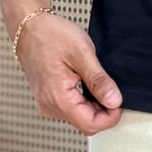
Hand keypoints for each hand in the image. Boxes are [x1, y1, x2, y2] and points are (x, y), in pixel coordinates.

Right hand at [15, 12, 123, 135]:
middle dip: (104, 111)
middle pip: (85, 123)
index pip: (90, 125)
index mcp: (59, 99)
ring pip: (79, 116)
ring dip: (94, 104)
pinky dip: (83, 99)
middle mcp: (50, 107)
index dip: (110, 117)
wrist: (30, 27)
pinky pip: (70, 107)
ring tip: (97, 80)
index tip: (120, 101)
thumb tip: (114, 101)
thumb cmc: (52, 36)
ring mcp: (47, 103)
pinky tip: (87, 81)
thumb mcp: (82, 54)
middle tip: (112, 87)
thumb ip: (99, 81)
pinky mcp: (48, 97)